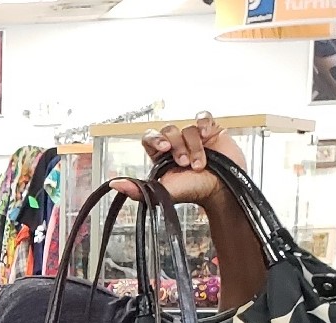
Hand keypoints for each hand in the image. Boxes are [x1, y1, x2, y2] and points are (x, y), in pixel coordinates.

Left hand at [111, 112, 245, 209]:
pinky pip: (203, 116)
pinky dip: (204, 122)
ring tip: (200, 164)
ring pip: (187, 128)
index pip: (149, 137)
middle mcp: (176, 143)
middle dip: (177, 147)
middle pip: (168, 131)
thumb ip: (138, 189)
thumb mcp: (163, 192)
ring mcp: (193, 136)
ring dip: (194, 146)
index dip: (154, 139)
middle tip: (184, 163)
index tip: (163, 148)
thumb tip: (114, 184)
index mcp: (161, 156)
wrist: (221, 191)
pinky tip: (207, 134)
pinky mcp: (211, 130)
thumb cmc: (193, 191)